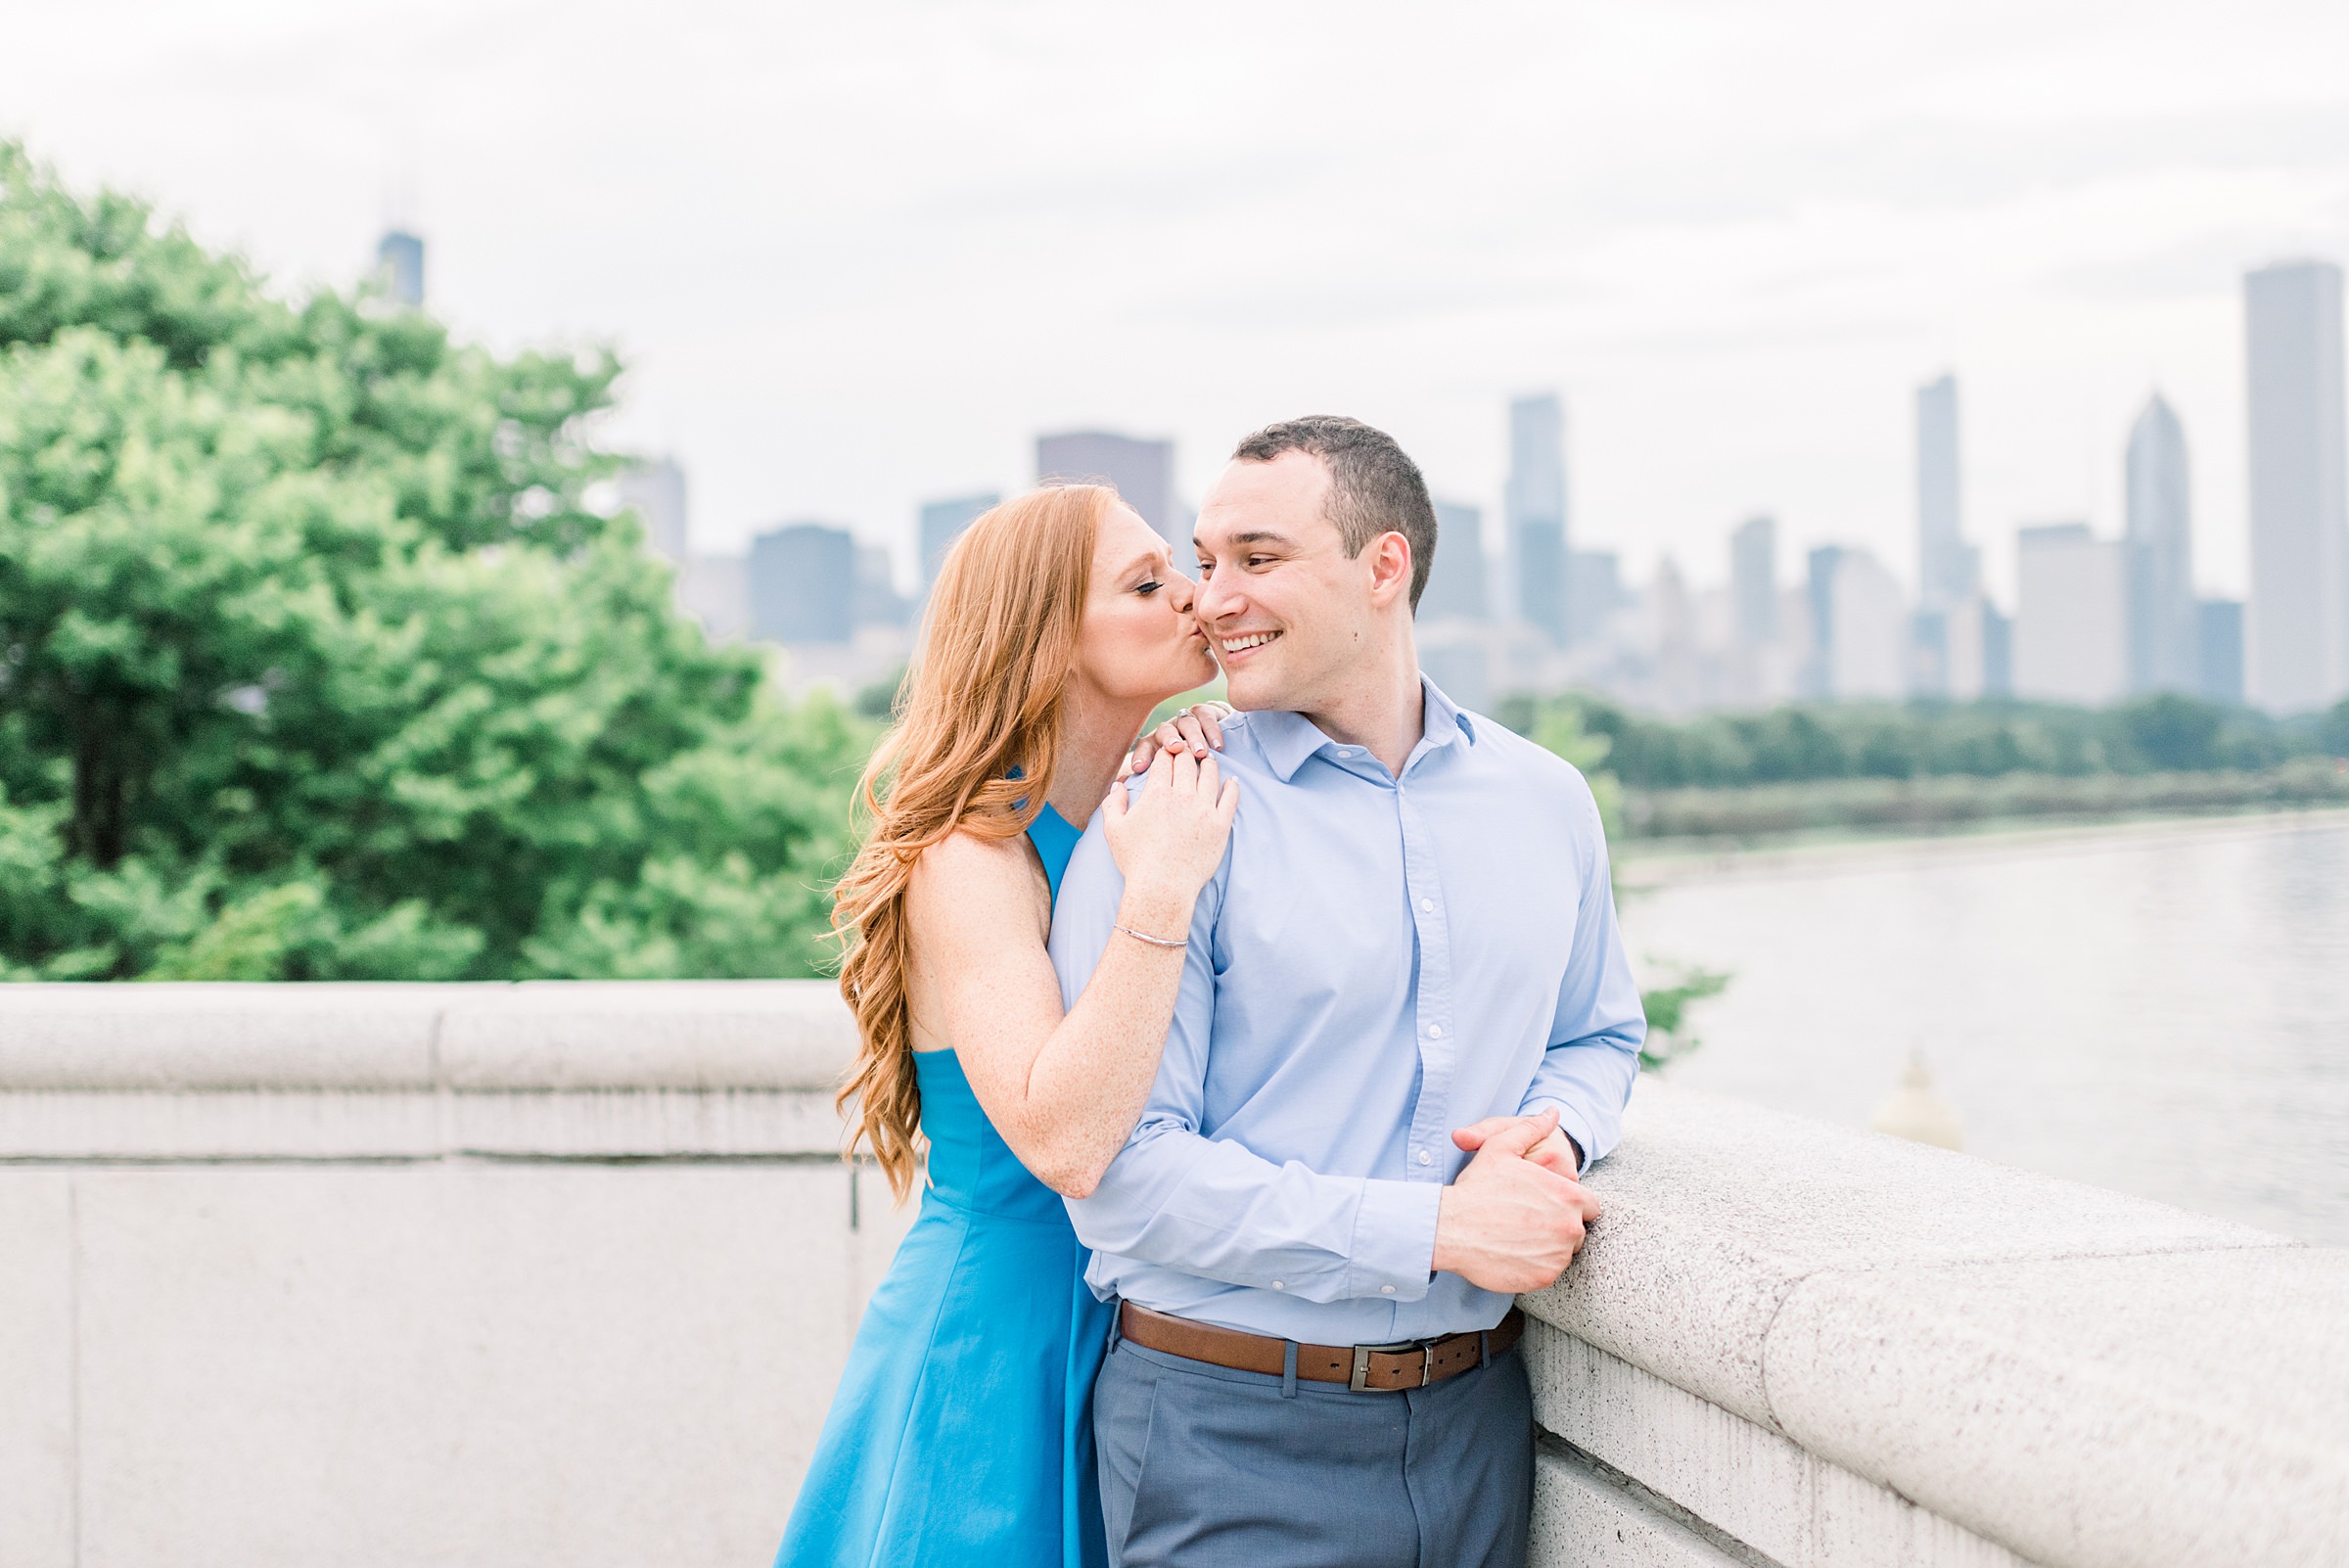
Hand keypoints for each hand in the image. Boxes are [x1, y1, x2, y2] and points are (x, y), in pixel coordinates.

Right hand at [1101, 745, 1240, 909]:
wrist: (1162, 888)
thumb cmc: (1136, 861)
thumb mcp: (1114, 830)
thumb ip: (1113, 803)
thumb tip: (1118, 785)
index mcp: (1156, 793)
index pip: (1164, 761)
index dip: (1165, 754)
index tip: (1167, 753)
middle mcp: (1182, 796)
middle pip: (1187, 762)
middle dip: (1185, 753)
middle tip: (1187, 752)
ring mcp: (1204, 809)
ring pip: (1211, 774)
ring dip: (1208, 763)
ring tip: (1208, 760)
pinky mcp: (1221, 825)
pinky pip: (1231, 797)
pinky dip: (1232, 785)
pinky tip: (1232, 780)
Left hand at [1119, 703, 1232, 780]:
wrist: (1210, 744)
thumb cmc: (1183, 771)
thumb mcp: (1166, 778)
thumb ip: (1149, 784)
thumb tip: (1124, 791)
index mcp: (1155, 744)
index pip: (1144, 746)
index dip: (1141, 755)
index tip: (1139, 768)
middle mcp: (1170, 730)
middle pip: (1165, 730)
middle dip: (1169, 739)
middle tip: (1175, 749)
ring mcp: (1186, 721)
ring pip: (1186, 722)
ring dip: (1193, 736)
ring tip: (1201, 753)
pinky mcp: (1205, 715)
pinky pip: (1206, 717)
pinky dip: (1212, 730)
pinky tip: (1217, 746)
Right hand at [1430, 1108, 1600, 1293]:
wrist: (1451, 1227)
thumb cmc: (1477, 1187)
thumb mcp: (1502, 1147)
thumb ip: (1532, 1128)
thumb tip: (1554, 1112)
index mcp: (1568, 1195)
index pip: (1589, 1206)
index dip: (1570, 1204)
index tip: (1549, 1205)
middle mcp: (1570, 1228)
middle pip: (1577, 1231)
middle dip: (1560, 1226)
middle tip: (1529, 1221)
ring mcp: (1558, 1256)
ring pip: (1563, 1253)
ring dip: (1548, 1247)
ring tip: (1518, 1236)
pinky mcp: (1543, 1278)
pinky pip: (1547, 1272)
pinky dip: (1534, 1266)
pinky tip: (1512, 1253)